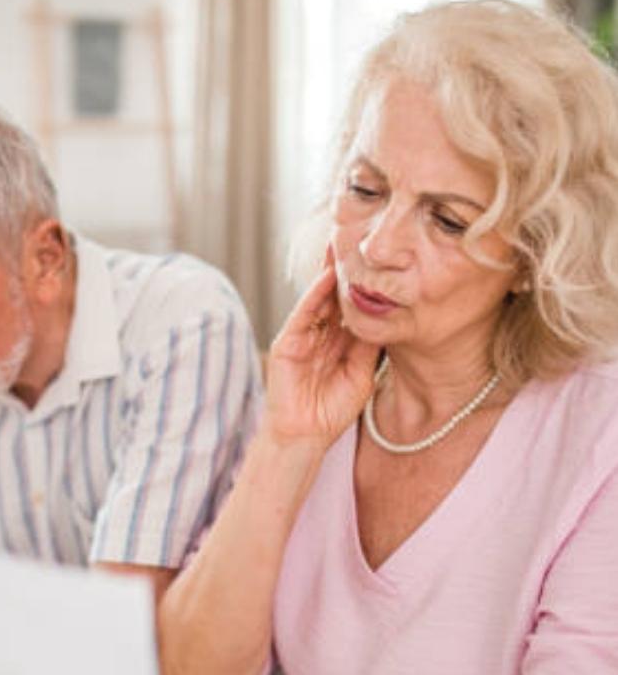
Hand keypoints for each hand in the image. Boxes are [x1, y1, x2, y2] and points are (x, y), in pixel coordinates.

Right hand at [265, 264, 378, 447]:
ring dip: (330, 273)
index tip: (380, 259)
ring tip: (345, 246)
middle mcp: (318, 334)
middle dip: (345, 268)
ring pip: (318, 298)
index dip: (363, 283)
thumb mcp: (362, 372)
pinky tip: (328, 277)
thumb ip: (369, 345)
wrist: (305, 437)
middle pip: (332, 294)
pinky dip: (314, 296)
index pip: (349, 304)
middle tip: (360, 236)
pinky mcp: (286, 344)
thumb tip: (387, 314)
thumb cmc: (332, 411)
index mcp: (336, 340)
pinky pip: (303, 314)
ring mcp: (301, 337)